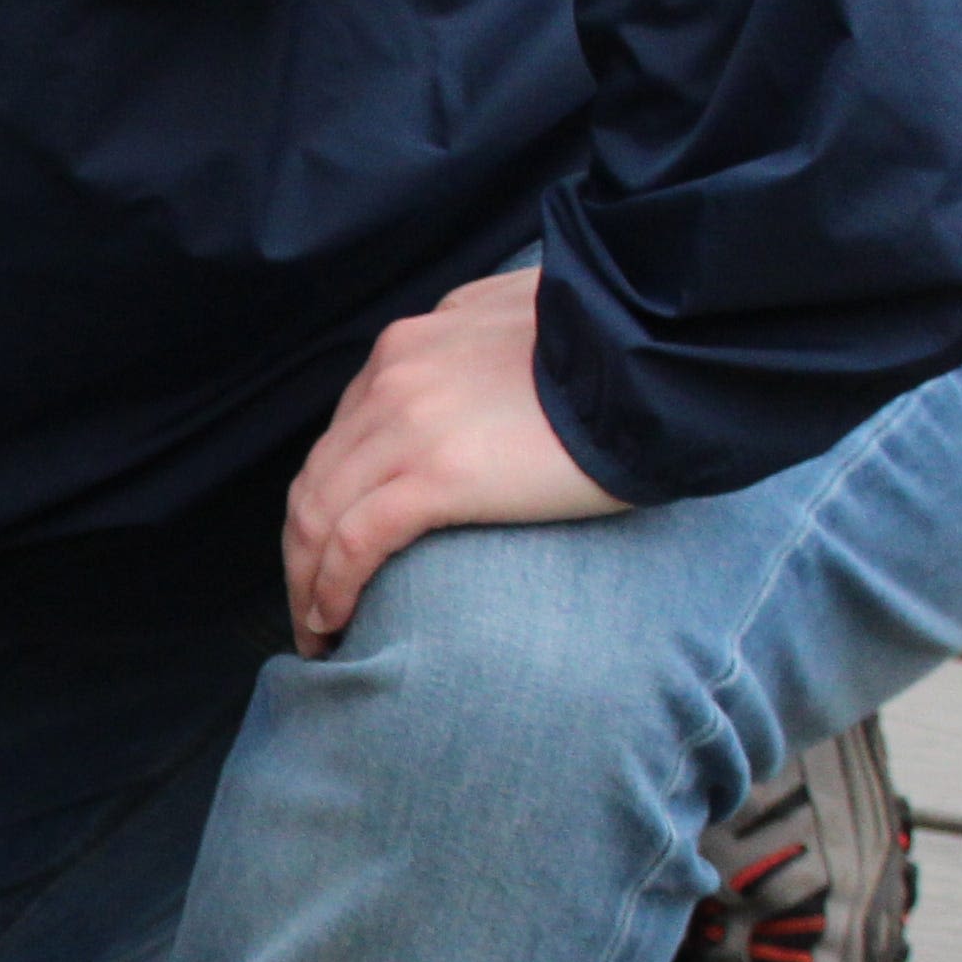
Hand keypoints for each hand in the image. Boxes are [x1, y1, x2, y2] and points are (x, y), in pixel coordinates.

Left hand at [279, 268, 625, 653]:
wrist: (659, 359)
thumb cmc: (613, 354)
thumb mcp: (522, 328)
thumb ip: (479, 345)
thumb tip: (475, 371)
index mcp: (409, 347)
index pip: (340, 438)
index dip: (325, 501)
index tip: (328, 550)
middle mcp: (392, 380)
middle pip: (316, 482)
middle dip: (302, 552)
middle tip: (307, 607)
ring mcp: (407, 426)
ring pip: (320, 517)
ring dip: (306, 582)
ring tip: (315, 633)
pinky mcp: (436, 475)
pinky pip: (354, 542)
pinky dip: (330, 588)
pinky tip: (332, 622)